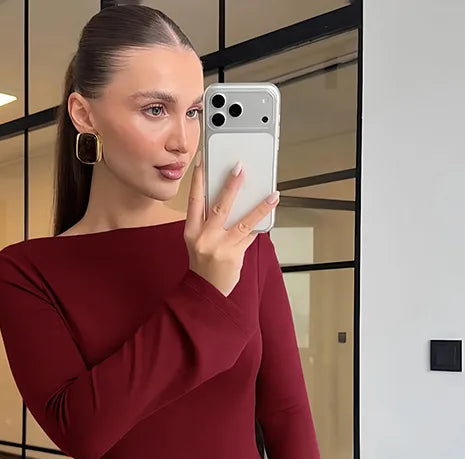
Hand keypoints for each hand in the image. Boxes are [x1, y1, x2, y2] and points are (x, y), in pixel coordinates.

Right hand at [184, 153, 279, 296]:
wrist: (205, 290)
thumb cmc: (203, 263)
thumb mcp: (198, 240)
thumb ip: (209, 221)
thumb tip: (230, 197)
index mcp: (191, 230)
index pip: (194, 200)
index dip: (198, 180)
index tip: (203, 161)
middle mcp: (204, 237)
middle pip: (219, 206)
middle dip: (230, 186)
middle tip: (239, 168)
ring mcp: (220, 247)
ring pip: (242, 222)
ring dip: (259, 207)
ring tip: (272, 195)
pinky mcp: (234, 255)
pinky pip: (250, 235)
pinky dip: (260, 224)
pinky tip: (270, 212)